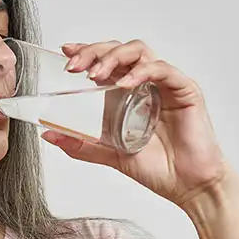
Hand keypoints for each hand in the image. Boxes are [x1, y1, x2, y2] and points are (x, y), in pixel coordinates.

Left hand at [42, 39, 230, 209]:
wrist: (188, 188)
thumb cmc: (159, 169)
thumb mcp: (111, 154)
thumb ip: (82, 144)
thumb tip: (50, 134)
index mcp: (131, 93)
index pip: (107, 60)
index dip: (87, 51)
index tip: (66, 53)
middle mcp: (148, 84)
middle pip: (121, 49)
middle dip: (95, 52)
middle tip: (74, 66)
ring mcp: (166, 85)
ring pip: (140, 51)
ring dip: (114, 57)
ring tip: (96, 73)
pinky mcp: (185, 90)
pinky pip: (162, 70)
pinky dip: (141, 72)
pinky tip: (125, 84)